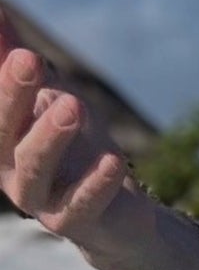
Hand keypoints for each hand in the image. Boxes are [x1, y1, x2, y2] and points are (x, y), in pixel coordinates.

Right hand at [0, 11, 133, 245]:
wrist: (116, 216)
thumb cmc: (74, 150)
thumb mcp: (48, 100)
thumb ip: (15, 61)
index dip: (0, 80)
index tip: (16, 47)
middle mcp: (9, 170)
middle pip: (3, 132)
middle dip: (13, 94)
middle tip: (30, 59)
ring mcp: (40, 200)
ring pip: (36, 166)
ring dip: (51, 134)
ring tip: (74, 103)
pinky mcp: (77, 223)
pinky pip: (83, 203)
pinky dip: (96, 182)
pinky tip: (113, 159)